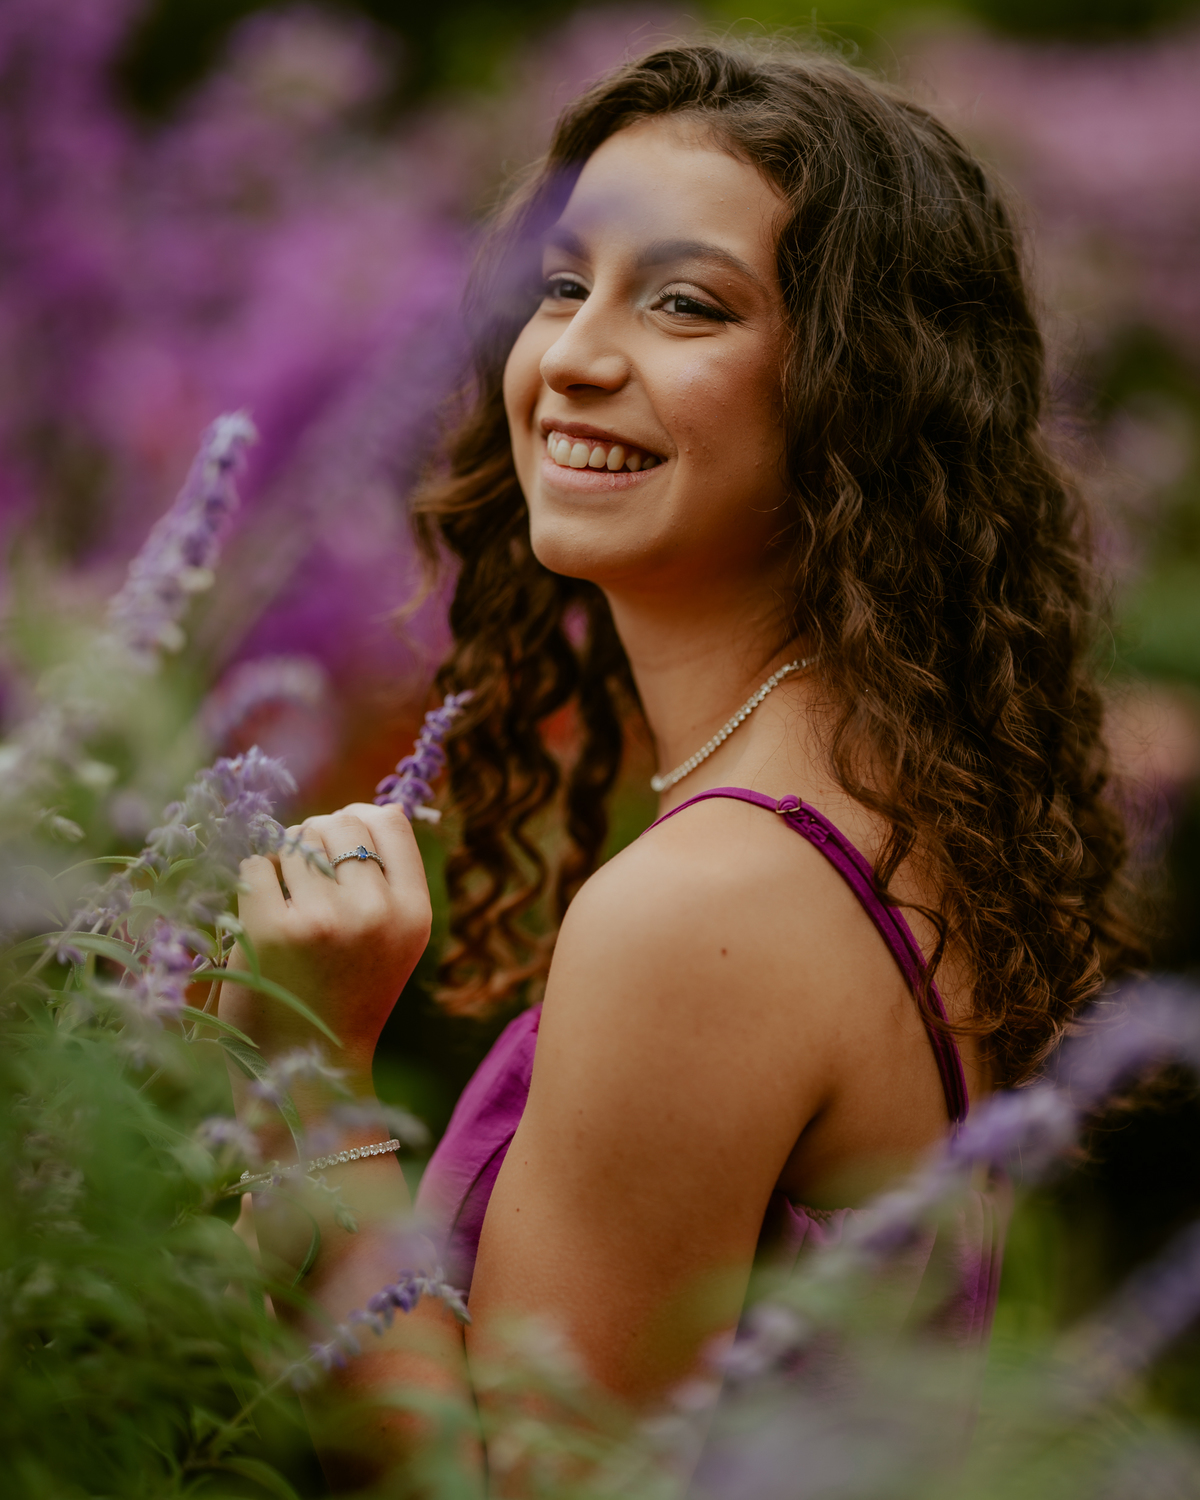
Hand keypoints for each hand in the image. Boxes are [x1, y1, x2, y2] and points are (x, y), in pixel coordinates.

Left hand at [219, 802, 431, 1078]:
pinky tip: (261, 917)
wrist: (308, 1070)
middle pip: (337, 822)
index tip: (338, 846)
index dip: (357, 820)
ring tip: (286, 904)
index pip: (387, 819)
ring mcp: (322, 920)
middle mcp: (375, 912)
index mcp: (413, 912)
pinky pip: (255, 865)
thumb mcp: (394, 940)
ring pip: (293, 840)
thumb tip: (363, 809)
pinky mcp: (271, 931)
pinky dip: (252, 884)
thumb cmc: (346, 993)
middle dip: (314, 839)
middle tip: (305, 881)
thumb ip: (389, 879)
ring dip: (282, 863)